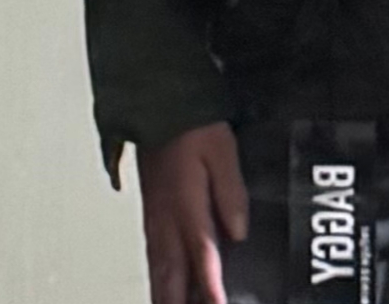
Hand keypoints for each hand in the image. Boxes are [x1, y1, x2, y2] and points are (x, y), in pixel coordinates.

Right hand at [137, 121, 248, 303]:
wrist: (156, 105)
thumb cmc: (192, 125)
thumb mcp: (222, 150)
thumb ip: (231, 191)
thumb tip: (238, 231)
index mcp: (187, 205)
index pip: (202, 257)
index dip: (211, 289)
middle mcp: (167, 219)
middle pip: (172, 275)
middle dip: (179, 301)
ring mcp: (155, 218)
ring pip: (158, 270)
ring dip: (165, 295)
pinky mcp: (150, 213)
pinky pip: (152, 257)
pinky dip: (157, 278)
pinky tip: (160, 286)